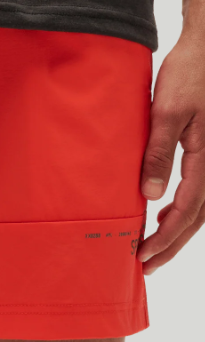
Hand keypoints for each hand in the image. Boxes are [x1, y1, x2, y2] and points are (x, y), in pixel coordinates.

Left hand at [138, 28, 204, 274]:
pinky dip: (183, 209)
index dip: (164, 237)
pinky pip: (200, 191)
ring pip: (200, 208)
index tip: (142, 255)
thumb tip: (149, 197)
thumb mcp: (166, 113)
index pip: (186, 211)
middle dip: (171, 244)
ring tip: (154, 247)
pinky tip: (165, 211)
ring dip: (177, 230)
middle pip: (196, 218)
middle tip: (146, 266)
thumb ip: (158, 155)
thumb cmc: (188, 75)